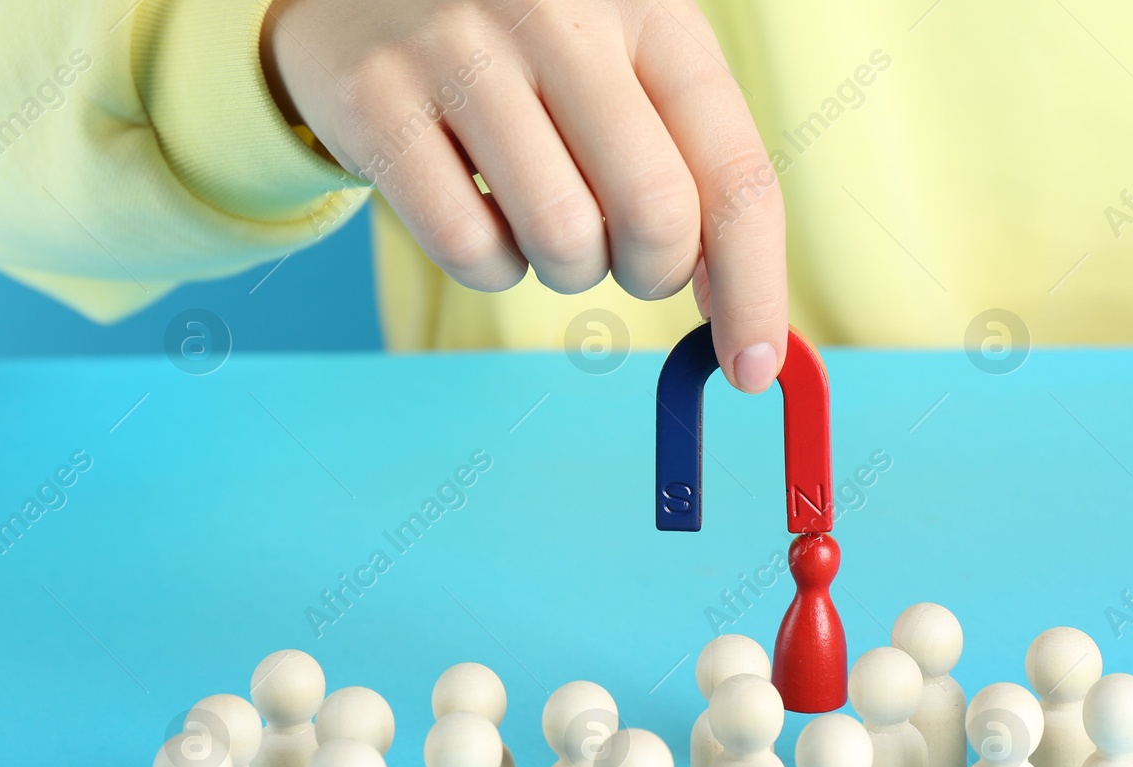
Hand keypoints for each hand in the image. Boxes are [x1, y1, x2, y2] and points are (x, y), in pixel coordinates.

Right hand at [262, 0, 786, 390]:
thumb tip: (742, 318)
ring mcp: (461, 52)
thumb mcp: (631, 69)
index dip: (754, 287)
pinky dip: (490, 266)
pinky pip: (468, 251)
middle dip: (652, 274)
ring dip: (568, 268)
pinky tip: (479, 205)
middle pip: (656, 216)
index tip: (751, 365)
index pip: (735, 173)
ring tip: (541, 210)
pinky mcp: (378, 101)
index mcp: (650, 9)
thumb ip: (697, 172)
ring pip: (564, 243)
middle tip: (624, 256)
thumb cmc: (529, 50)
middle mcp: (560, 16)